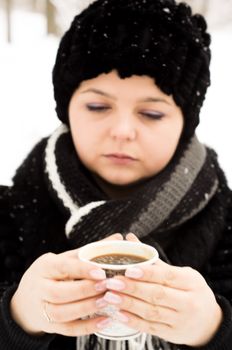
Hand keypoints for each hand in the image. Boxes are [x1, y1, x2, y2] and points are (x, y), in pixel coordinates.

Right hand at [10, 233, 122, 336]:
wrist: (28, 298)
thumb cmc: (53, 273)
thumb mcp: (66, 257)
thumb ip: (91, 250)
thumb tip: (118, 238)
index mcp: (45, 267)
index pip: (62, 268)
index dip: (82, 270)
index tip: (101, 272)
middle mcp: (39, 289)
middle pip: (60, 293)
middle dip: (85, 290)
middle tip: (106, 286)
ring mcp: (42, 310)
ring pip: (62, 313)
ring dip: (86, 308)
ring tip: (107, 301)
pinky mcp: (49, 326)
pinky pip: (68, 329)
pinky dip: (87, 327)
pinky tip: (104, 321)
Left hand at [102, 233, 222, 346]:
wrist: (208, 322)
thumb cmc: (190, 291)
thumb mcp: (181, 274)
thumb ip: (153, 260)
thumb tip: (130, 239)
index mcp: (189, 282)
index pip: (166, 276)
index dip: (147, 273)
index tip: (128, 269)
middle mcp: (187, 302)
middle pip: (157, 294)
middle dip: (133, 288)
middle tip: (112, 282)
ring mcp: (180, 320)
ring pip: (151, 312)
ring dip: (129, 304)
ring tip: (110, 297)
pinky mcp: (171, 334)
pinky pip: (150, 328)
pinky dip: (133, 321)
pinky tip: (119, 314)